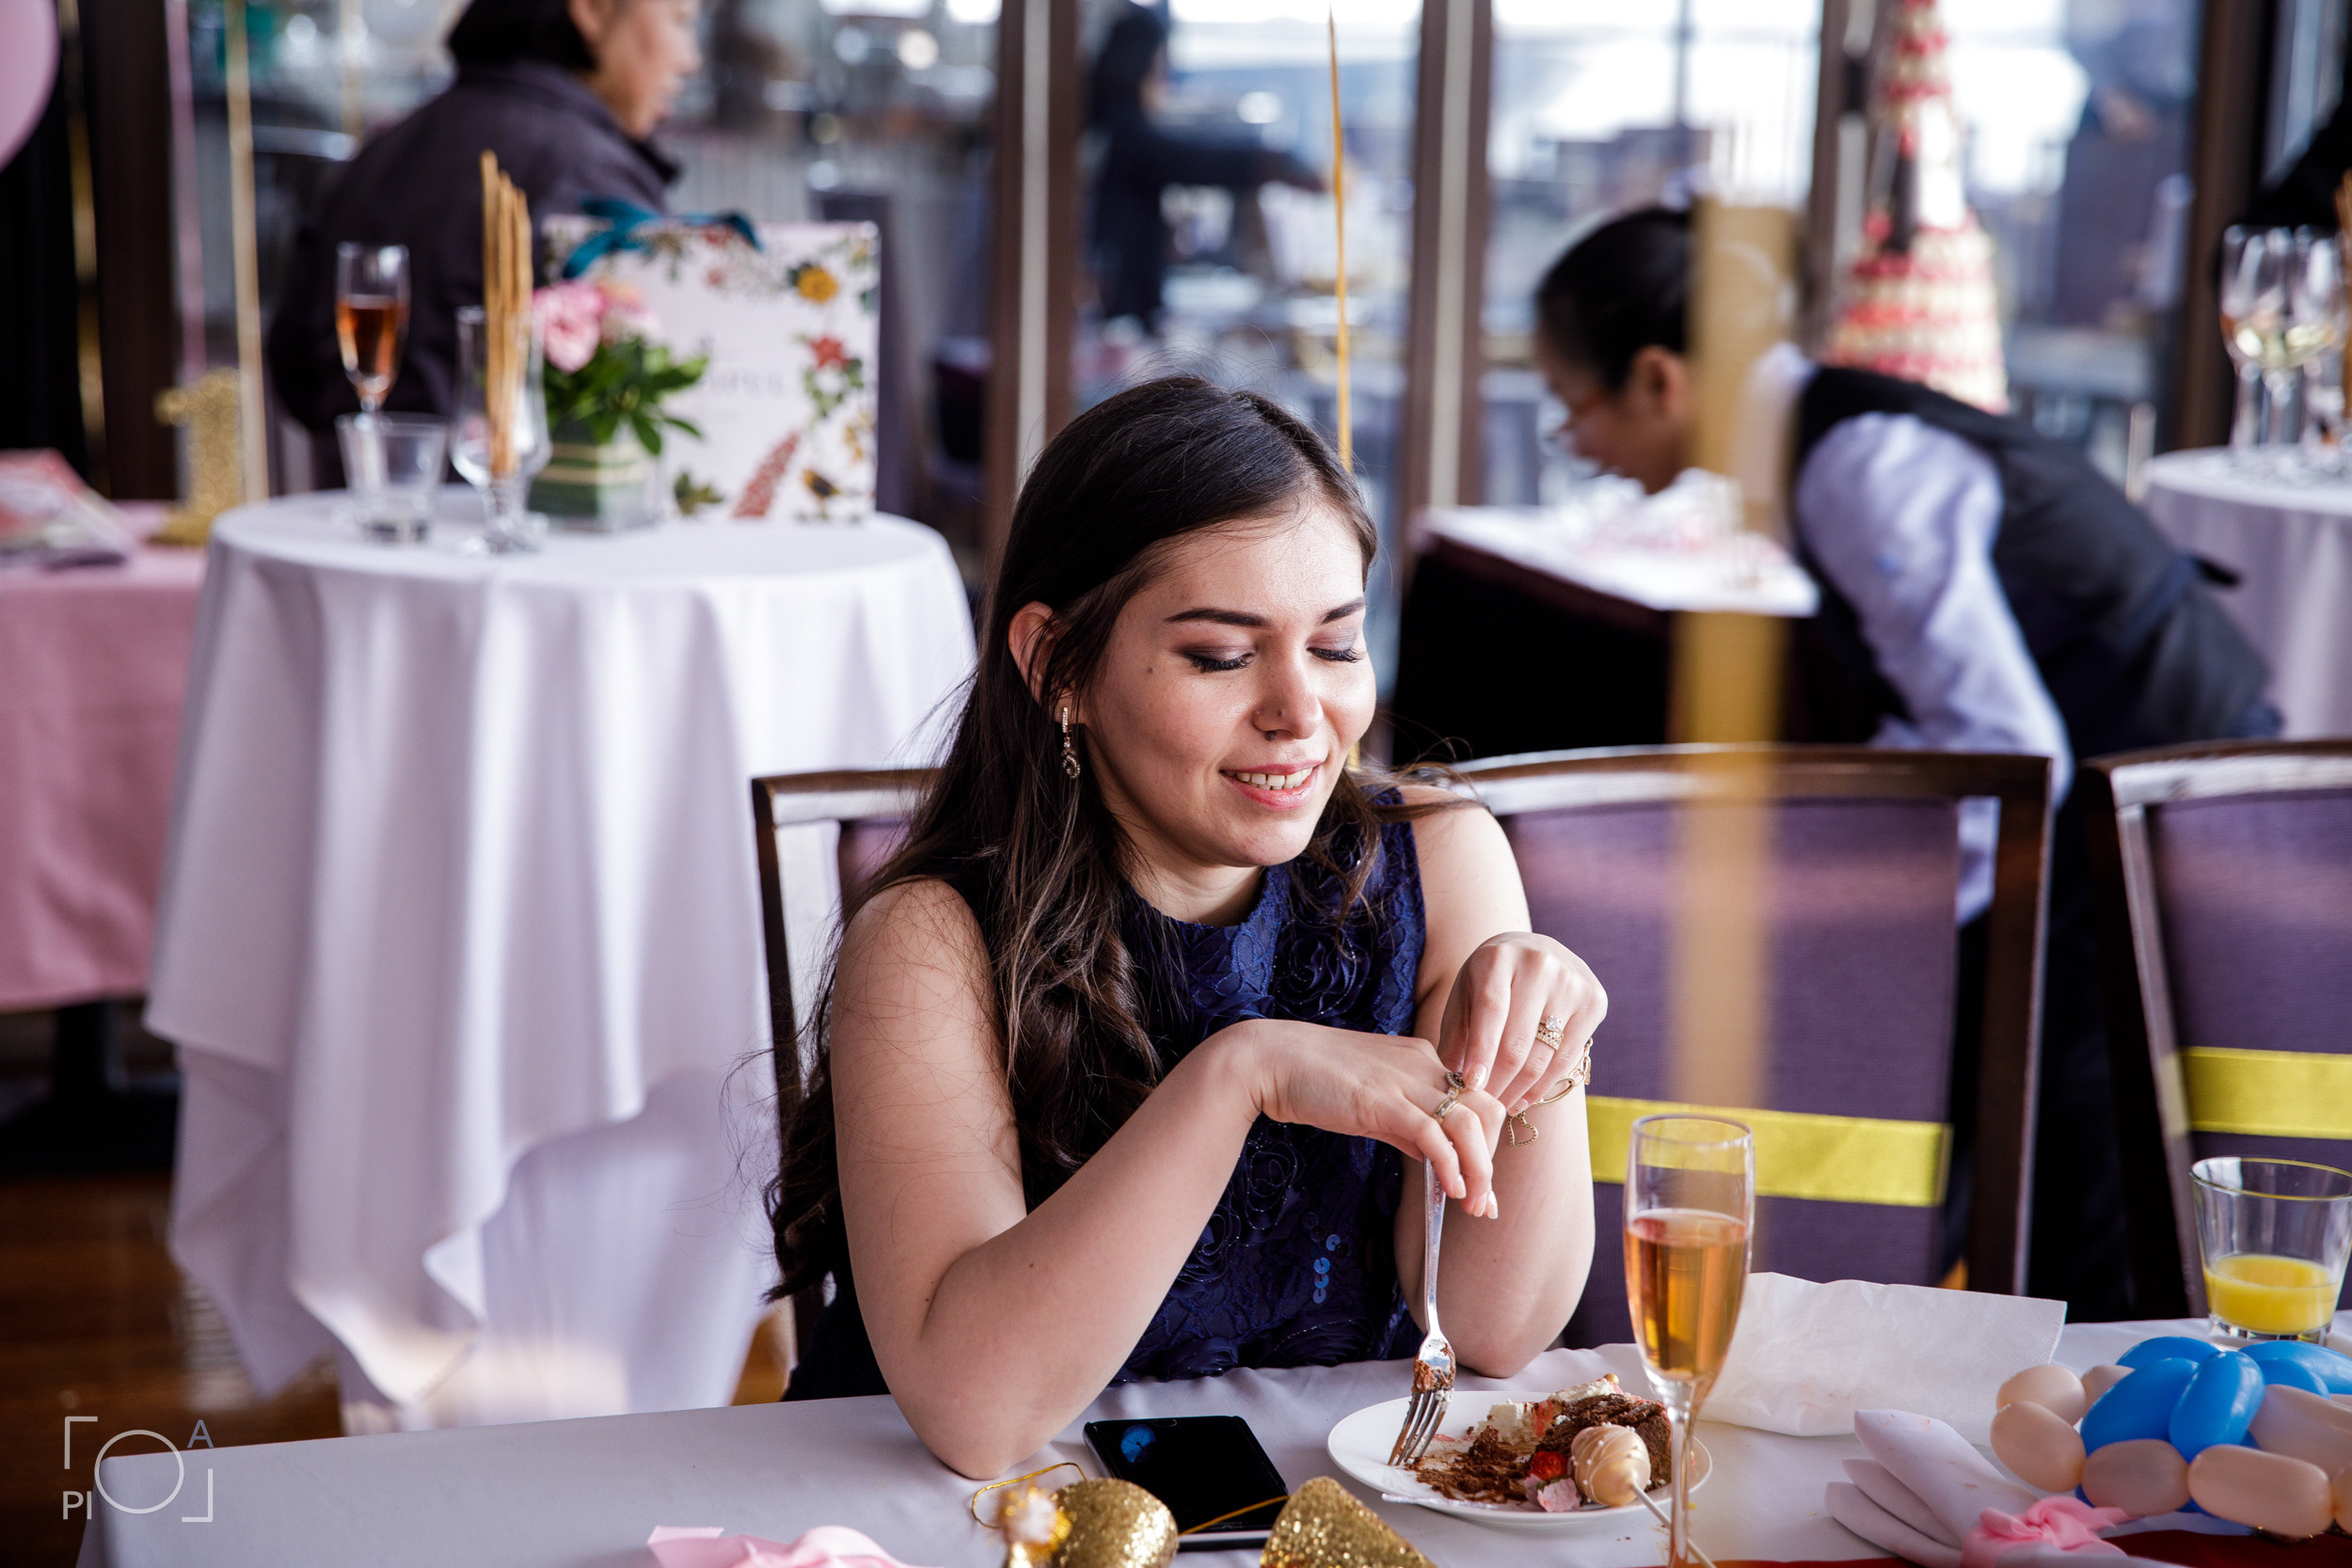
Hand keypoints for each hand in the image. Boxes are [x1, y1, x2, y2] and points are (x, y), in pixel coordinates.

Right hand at [1225, 1018, 1505, 1216]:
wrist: (1271, 1060)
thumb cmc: (1315, 1080)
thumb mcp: (1373, 1101)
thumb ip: (1406, 1124)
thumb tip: (1434, 1157)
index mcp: (1423, 1059)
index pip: (1477, 1101)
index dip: (1487, 1146)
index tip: (1480, 1187)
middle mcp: (1424, 1064)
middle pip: (1487, 1110)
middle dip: (1491, 1161)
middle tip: (1482, 1204)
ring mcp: (1405, 1080)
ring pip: (1470, 1123)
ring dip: (1479, 1170)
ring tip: (1472, 1205)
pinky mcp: (1383, 1100)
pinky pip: (1433, 1134)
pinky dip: (1450, 1165)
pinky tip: (1449, 1191)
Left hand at [1435, 933, 1605, 1117]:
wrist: (1535, 951)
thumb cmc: (1490, 981)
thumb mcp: (1464, 995)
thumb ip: (1455, 1034)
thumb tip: (1451, 1080)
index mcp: (1499, 957)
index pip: (1491, 1010)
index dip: (1481, 1051)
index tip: (1471, 1086)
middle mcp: (1539, 964)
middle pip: (1518, 1041)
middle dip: (1496, 1082)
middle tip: (1482, 1105)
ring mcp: (1571, 982)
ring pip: (1543, 1057)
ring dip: (1518, 1090)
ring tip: (1500, 1105)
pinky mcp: (1594, 1001)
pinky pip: (1566, 1059)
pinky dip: (1542, 1085)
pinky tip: (1524, 1097)